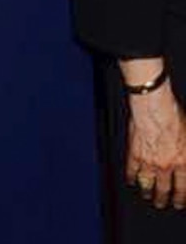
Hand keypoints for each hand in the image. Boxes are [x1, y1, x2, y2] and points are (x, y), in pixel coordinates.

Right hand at [126, 82, 185, 210]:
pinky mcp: (134, 153)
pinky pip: (131, 170)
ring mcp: (148, 161)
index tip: (179, 203)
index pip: (182, 188)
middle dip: (163, 199)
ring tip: (147, 195)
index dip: (181, 198)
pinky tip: (131, 180)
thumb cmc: (175, 117)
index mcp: (183, 163)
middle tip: (161, 204)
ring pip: (148, 183)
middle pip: (164, 189)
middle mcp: (166, 166)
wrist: (155, 108)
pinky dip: (131, 177)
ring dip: (148, 191)